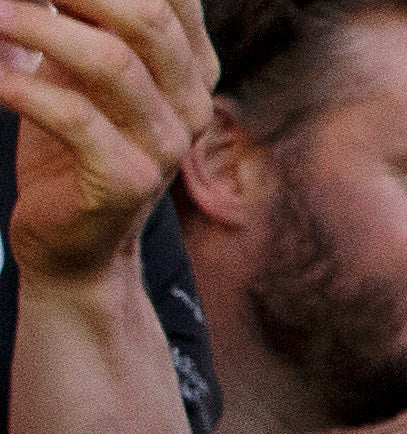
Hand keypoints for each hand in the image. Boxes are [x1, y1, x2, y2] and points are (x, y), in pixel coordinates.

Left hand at [0, 0, 210, 284]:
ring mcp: (166, 146)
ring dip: (35, 27)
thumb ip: (82, 19)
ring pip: (112, 62)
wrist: (76, 243)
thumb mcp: (83, 67)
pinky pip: (74, 119)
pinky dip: (21, 88)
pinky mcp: (128, 182)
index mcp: (191, 66)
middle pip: (148, 16)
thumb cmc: (73, 140)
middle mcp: (191, 103)